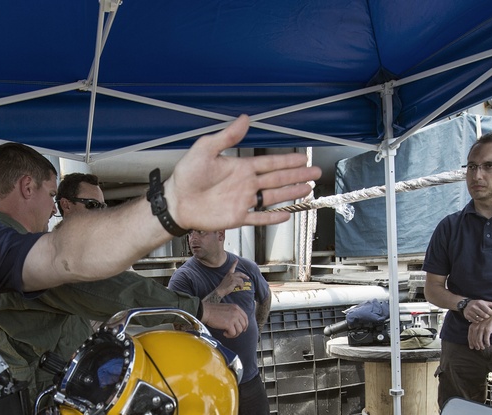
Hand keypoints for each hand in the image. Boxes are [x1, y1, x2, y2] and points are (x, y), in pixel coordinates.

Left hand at [168, 115, 320, 230]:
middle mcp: (245, 185)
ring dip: (291, 193)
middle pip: (278, 179)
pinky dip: (273, 218)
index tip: (303, 158)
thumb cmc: (187, 175)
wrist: (176, 201)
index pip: (270, 163)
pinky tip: (287, 215)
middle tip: (315, 172)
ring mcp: (243, 202)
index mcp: (240, 167)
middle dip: (297, 175)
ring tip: (308, 189)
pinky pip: (259, 218)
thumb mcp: (206, 149)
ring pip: (273, 197)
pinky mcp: (237, 218)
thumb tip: (245, 118)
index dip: (287, 161)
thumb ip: (228, 136)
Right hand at [200, 302, 248, 337]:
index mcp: (236, 307)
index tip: (242, 329)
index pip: (245, 317)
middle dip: (239, 331)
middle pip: (243, 325)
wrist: (206, 311)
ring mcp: (233, 318)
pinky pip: (233, 333)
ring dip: (234, 334)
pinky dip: (229, 335)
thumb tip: (237, 323)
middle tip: (232, 333)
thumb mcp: (226, 308)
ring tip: (227, 333)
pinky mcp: (229, 324)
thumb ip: (233, 313)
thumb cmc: (213, 310)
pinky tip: (224, 333)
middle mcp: (236, 312)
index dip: (245, 325)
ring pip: (239, 330)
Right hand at [215, 261, 248, 298]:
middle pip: (240, 273)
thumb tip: (237, 280)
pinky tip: (240, 288)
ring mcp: (232, 278)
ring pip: (241, 280)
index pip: (232, 267)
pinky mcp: (234, 282)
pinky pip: (240, 283)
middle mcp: (230, 275)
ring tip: (241, 287)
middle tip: (248, 278)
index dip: (234, 263)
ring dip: (242, 284)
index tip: (236, 260)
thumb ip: (231, 278)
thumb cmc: (223, 287)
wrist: (220, 290)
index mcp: (228, 274)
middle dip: (244, 276)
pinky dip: (241, 286)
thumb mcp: (226, 280)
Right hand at [462, 299, 491, 323]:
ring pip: (479, 319)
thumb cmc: (480, 304)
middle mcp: (474, 306)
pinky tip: (478, 319)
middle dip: (487, 317)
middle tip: (487, 317)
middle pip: (484, 315)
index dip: (491, 313)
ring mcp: (470, 311)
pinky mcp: (467, 315)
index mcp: (480, 303)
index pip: (488, 310)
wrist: (467, 304)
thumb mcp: (487, 303)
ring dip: (482, 320)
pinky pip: (474, 321)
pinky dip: (477, 321)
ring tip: (483, 318)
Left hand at [467, 312, 491, 349]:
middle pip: (474, 339)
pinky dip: (487, 343)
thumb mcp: (478, 323)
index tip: (471, 347)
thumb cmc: (486, 319)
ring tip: (483, 348)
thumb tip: (474, 339)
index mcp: (472, 326)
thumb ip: (475, 329)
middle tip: (478, 349)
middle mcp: (476, 327)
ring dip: (481, 345)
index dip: (470, 343)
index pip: (469, 336)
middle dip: (476, 345)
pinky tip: (488, 345)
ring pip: (479, 341)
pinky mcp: (488, 330)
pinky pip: (486, 339)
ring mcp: (481, 329)